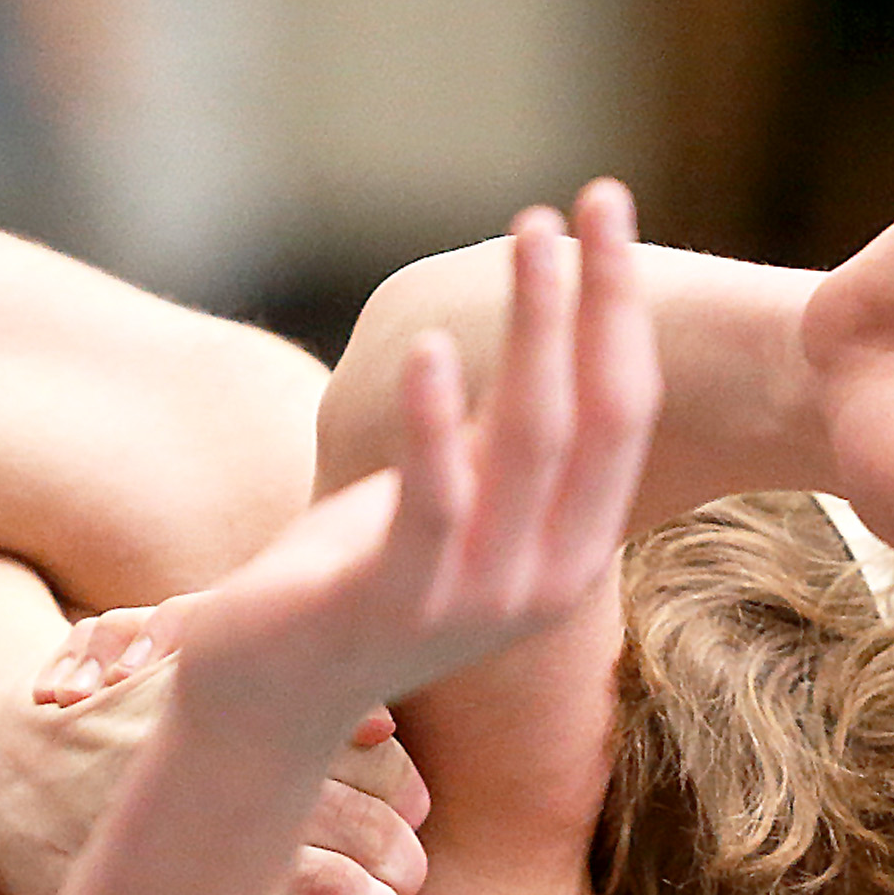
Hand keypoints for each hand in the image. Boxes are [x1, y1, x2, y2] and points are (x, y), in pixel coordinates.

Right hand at [31, 597, 432, 894]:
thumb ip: (283, 688)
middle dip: (402, 858)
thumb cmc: (112, 713)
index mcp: (242, 713)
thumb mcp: (189, 668)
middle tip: (410, 876)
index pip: (365, 754)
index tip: (413, 811)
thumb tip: (385, 728)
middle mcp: (224, 776)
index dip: (403, 789)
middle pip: (364, 824)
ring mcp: (195, 850)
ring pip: (336, 887)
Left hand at [178, 182, 658, 729]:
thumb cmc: (358, 581)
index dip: (622, 308)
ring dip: (536, 328)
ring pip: (528, 443)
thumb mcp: (450, 496)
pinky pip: (430, 502)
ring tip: (533, 235)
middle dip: (599, 300)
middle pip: (595, 415)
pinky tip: (428, 347)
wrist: (268, 697)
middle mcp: (544, 576)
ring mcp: (475, 597)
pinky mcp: (394, 602)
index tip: (609, 208)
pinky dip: (431, 421)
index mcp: (568, 548)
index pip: (625, 412)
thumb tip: (539, 324)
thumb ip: (497, 435)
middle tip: (597, 198)